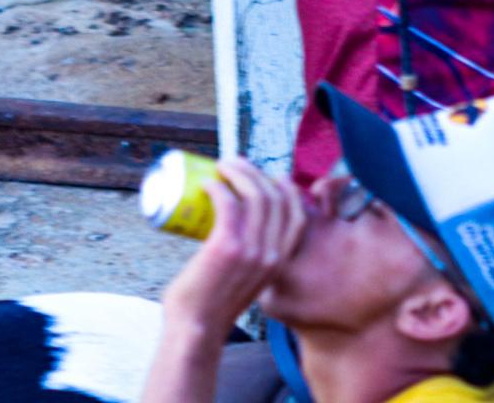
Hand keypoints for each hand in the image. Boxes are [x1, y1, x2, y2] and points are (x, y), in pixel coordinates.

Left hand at [159, 158, 310, 338]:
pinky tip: (208, 183)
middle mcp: (271, 253)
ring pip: (255, 195)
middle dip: (257, 173)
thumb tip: (242, 231)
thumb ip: (253, 260)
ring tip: (222, 167)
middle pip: (275, 198)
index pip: (297, 215)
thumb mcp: (249, 281)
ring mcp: (251, 249)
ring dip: (238, 173)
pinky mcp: (226, 246)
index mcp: (281, 261)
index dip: (288, 189)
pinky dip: (219, 187)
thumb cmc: (214, 304)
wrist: (195, 329)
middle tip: (236, 164)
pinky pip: (229, 204)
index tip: (273, 175)